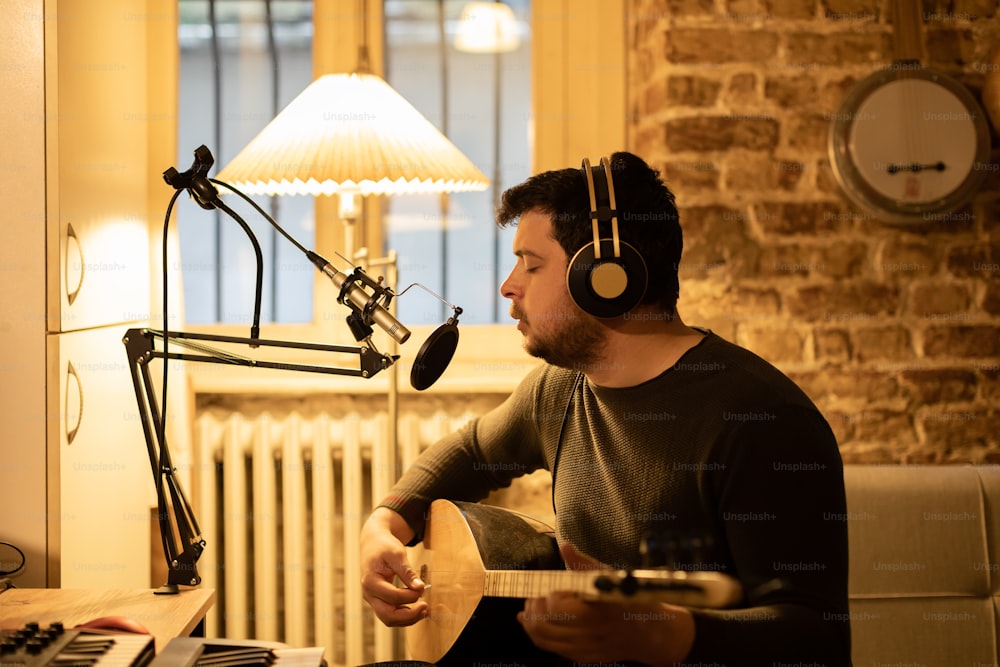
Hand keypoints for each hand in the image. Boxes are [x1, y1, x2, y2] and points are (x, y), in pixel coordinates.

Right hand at [360, 507, 427, 626]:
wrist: (373, 543)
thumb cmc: (384, 546)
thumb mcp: (397, 554)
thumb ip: (408, 572)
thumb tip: (420, 588)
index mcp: (370, 581)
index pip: (392, 597)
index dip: (410, 596)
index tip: (422, 588)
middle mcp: (368, 594)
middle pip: (388, 616)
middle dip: (408, 616)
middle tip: (425, 607)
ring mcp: (372, 599)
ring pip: (388, 619)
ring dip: (407, 618)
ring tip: (424, 610)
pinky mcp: (378, 600)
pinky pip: (390, 614)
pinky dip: (403, 615)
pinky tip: (416, 608)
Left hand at [517, 543, 695, 664]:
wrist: (651, 633)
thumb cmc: (631, 600)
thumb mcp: (611, 576)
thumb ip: (584, 564)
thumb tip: (565, 547)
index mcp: (594, 612)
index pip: (556, 607)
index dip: (547, 597)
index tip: (550, 588)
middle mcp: (588, 634)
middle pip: (544, 626)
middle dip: (532, 610)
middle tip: (531, 597)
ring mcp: (585, 649)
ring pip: (545, 640)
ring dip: (531, 625)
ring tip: (527, 611)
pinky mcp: (584, 657)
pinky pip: (554, 649)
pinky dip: (540, 637)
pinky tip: (536, 626)